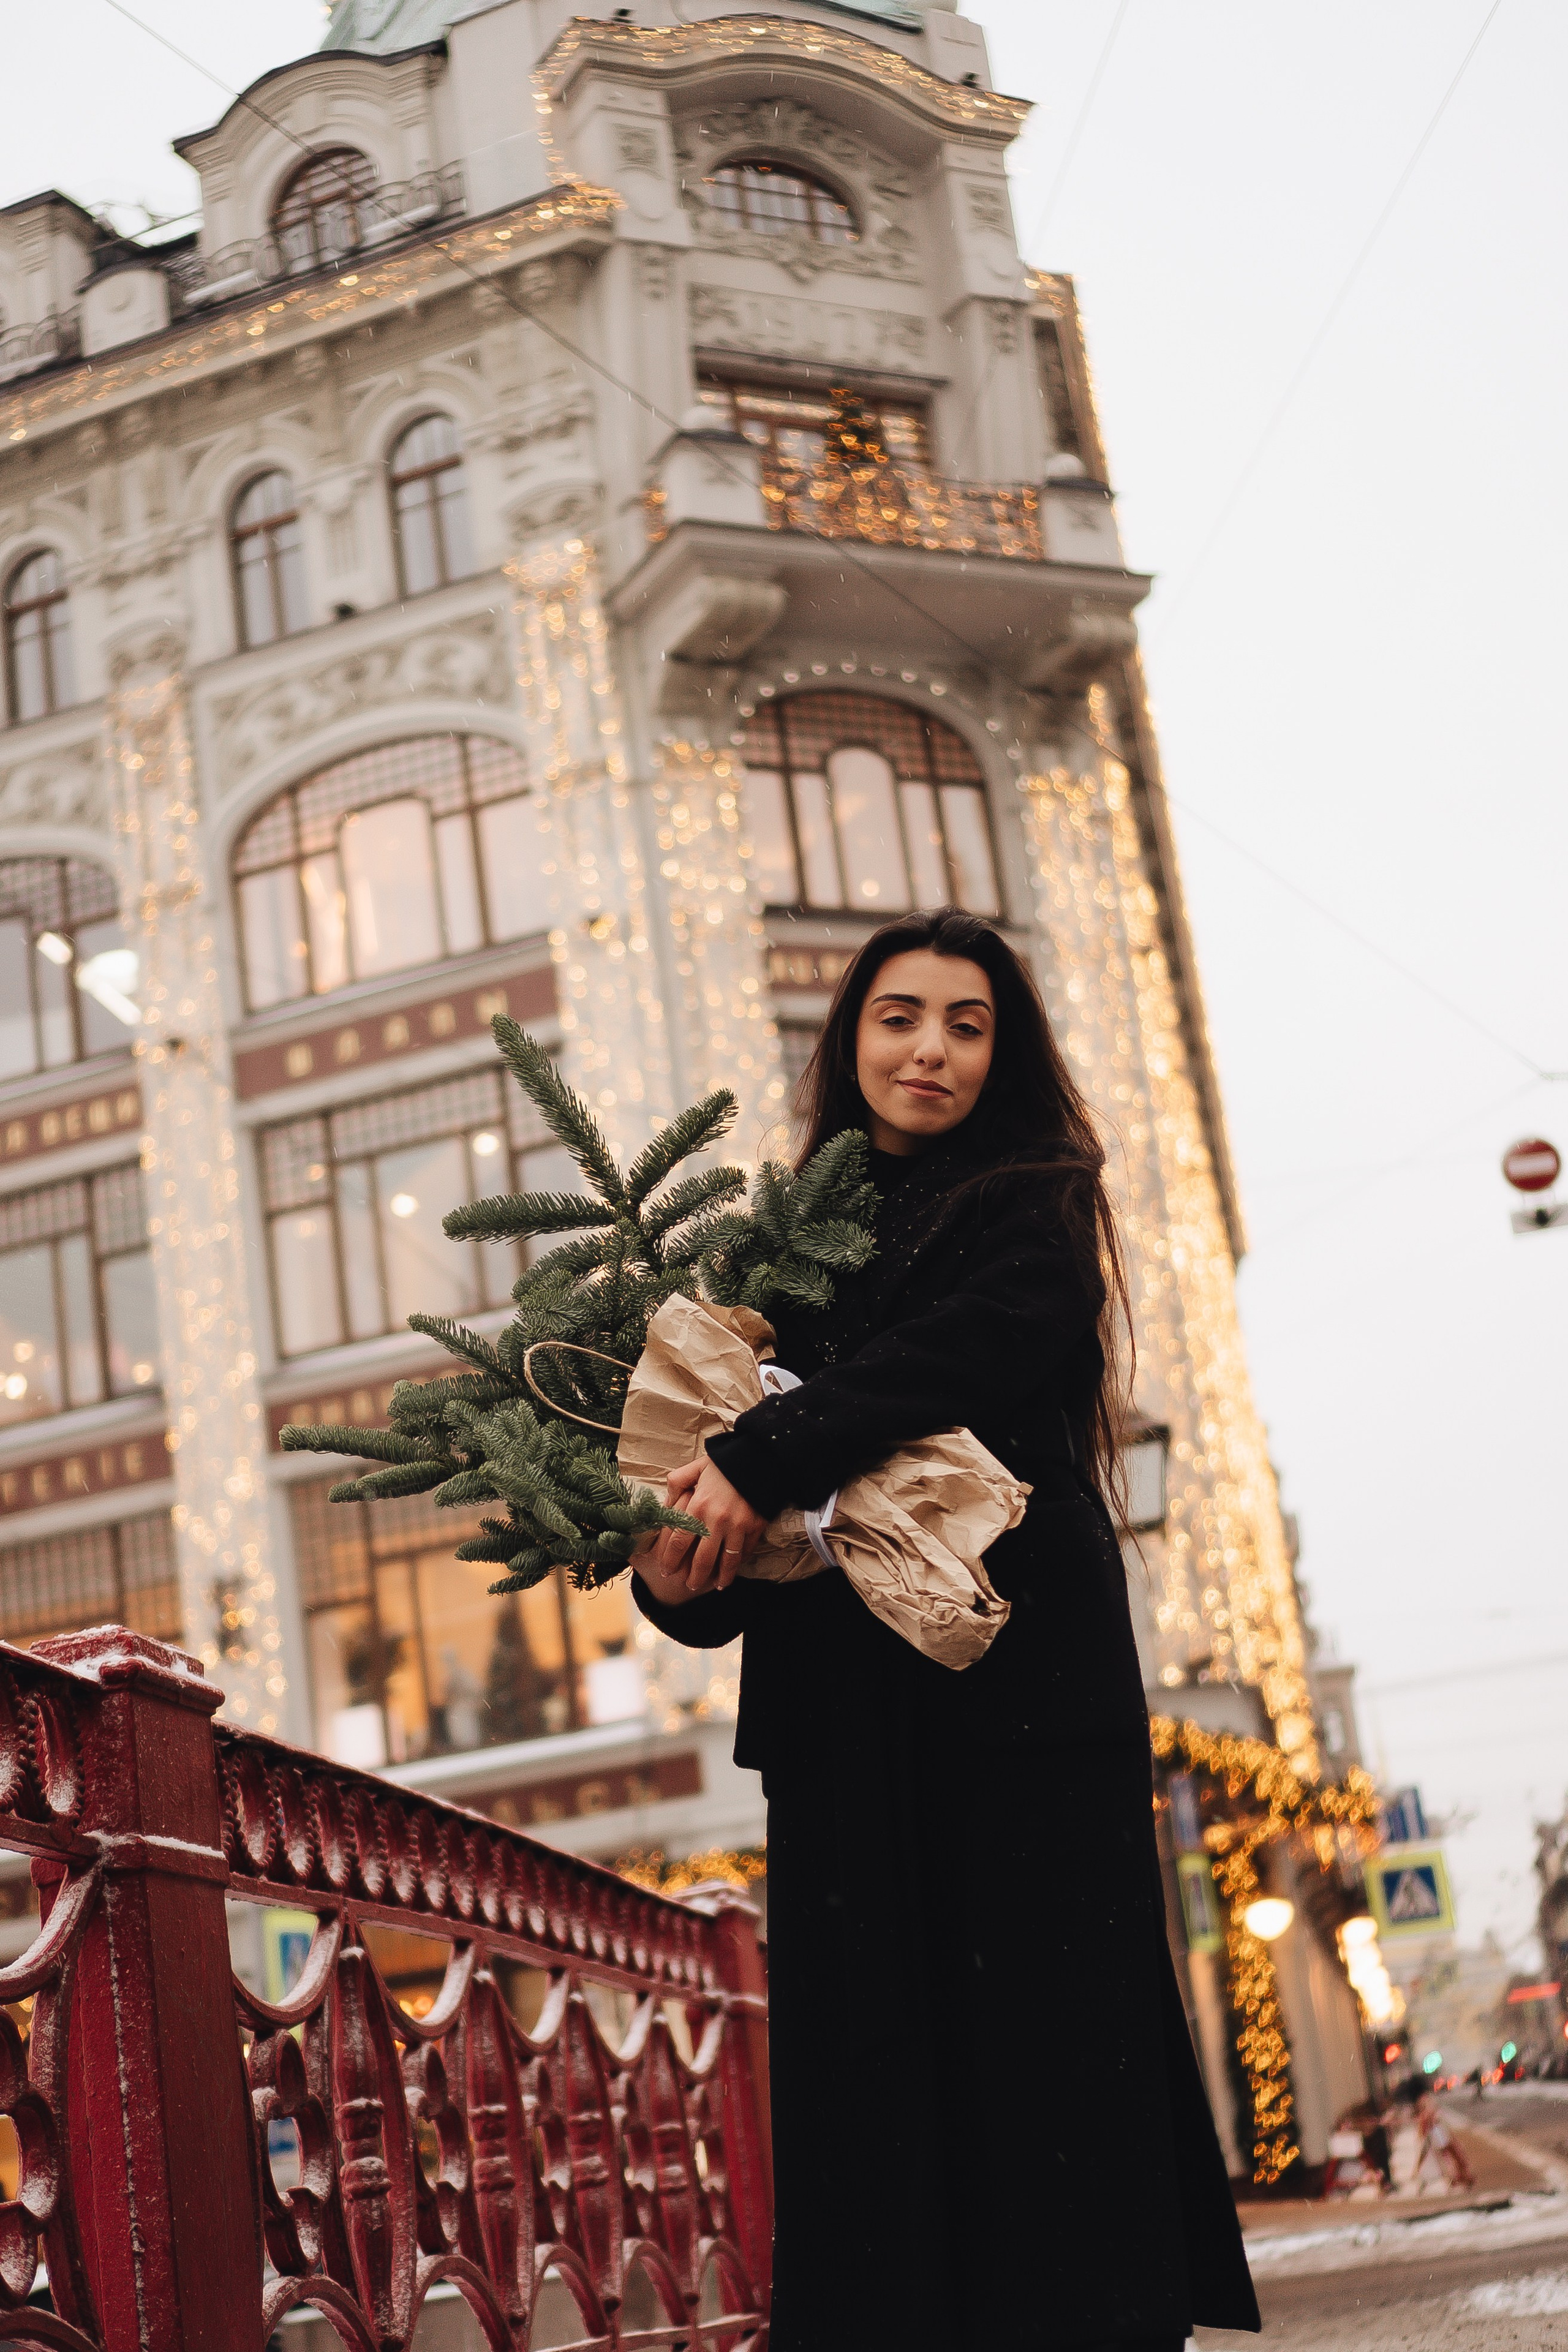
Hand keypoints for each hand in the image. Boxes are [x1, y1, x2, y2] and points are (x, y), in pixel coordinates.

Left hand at [645, 1456, 766, 1597]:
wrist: (760, 1457)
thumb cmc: (724, 1463)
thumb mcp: (695, 1467)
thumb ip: (676, 1484)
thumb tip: (665, 1505)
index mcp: (698, 1506)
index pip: (679, 1542)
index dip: (670, 1560)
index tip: (666, 1570)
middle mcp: (717, 1521)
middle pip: (702, 1560)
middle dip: (693, 1577)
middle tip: (688, 1586)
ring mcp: (738, 1527)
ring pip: (727, 1562)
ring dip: (720, 1578)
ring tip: (715, 1586)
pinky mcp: (755, 1527)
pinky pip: (745, 1552)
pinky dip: (738, 1564)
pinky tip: (733, 1571)